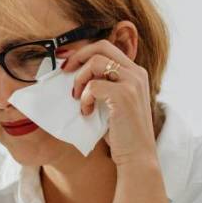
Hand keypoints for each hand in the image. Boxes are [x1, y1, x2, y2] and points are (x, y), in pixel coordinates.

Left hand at [63, 39, 157, 166]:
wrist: (137, 156)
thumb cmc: (121, 133)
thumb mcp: (113, 103)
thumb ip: (102, 86)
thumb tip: (73, 74)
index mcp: (135, 73)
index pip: (107, 48)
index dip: (83, 51)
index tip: (67, 62)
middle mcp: (136, 73)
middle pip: (101, 47)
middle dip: (78, 55)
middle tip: (64, 71)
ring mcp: (132, 83)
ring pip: (95, 62)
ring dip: (80, 78)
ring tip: (77, 97)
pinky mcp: (124, 96)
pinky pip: (93, 86)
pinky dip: (85, 98)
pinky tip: (86, 112)